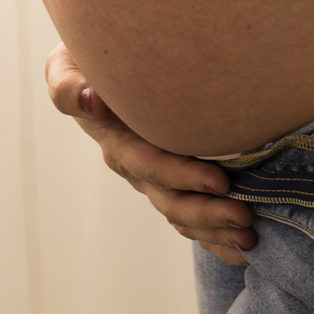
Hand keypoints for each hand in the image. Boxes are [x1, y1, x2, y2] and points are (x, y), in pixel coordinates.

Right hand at [46, 42, 256, 265]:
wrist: (96, 73)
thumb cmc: (85, 65)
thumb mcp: (65, 67)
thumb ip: (69, 86)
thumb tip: (91, 99)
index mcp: (116, 142)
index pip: (149, 165)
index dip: (182, 176)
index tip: (220, 181)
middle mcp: (136, 167)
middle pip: (170, 200)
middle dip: (207, 213)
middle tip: (245, 217)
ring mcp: (153, 178)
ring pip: (183, 214)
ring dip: (215, 229)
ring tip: (249, 238)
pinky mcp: (169, 180)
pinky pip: (190, 218)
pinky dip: (215, 237)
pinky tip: (242, 248)